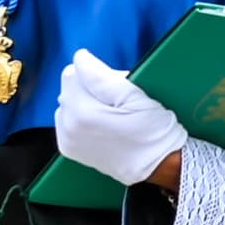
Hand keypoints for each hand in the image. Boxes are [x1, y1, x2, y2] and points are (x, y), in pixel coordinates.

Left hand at [55, 48, 190, 192]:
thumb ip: (102, 76)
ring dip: (84, 100)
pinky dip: (80, 116)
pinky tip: (100, 123)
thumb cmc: (153, 132)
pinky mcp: (68, 147)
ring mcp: (67, 139)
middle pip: (69, 85)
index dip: (98, 71)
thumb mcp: (136, 97)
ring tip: (109, 112)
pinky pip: (66, 119)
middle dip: (91, 85)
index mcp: (83, 112)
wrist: (158, 164)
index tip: (118, 83)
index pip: (75, 70)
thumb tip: (80, 59)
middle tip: (118, 99)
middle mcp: (69, 126)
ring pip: (67, 101)